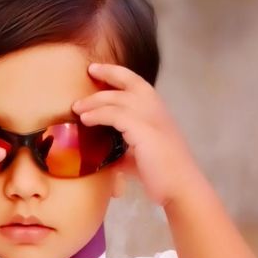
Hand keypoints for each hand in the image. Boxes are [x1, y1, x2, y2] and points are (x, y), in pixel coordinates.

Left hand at [71, 62, 201, 207]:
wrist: (180, 187)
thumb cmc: (163, 175)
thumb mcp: (140, 158)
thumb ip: (124, 153)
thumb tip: (107, 159)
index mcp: (157, 111)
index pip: (135, 82)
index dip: (115, 73)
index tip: (96, 70)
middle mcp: (156, 108)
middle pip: (125, 83)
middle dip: (103, 78)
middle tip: (83, 81)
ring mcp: (150, 117)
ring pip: (117, 98)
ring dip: (94, 102)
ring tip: (77, 108)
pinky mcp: (143, 130)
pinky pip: (115, 115)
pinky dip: (98, 115)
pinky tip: (86, 120)